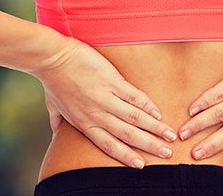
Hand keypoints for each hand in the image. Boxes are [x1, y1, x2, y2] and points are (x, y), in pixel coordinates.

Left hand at [30, 40, 178, 168]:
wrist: (52, 58)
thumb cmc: (53, 80)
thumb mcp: (54, 106)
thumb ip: (57, 121)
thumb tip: (55, 133)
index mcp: (85, 123)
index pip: (109, 145)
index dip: (126, 156)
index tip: (141, 165)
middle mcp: (97, 114)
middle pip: (127, 135)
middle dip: (149, 145)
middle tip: (167, 153)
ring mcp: (105, 98)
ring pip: (135, 118)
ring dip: (154, 128)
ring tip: (170, 135)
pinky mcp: (111, 81)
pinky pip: (134, 96)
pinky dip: (148, 105)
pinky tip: (158, 112)